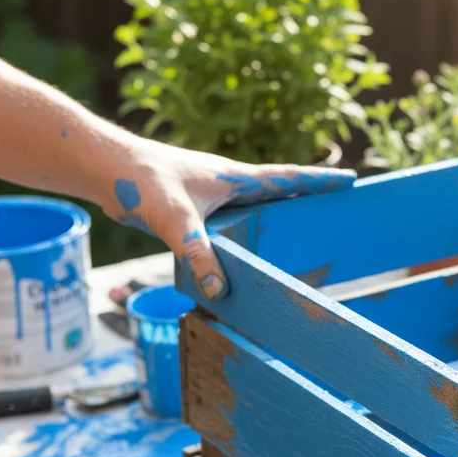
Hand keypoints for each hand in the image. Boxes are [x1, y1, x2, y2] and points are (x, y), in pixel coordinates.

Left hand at [101, 139, 355, 300]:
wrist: (106, 168)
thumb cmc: (141, 182)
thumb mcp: (174, 220)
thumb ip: (197, 253)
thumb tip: (220, 288)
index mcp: (234, 178)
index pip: (287, 178)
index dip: (319, 181)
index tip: (350, 181)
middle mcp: (227, 183)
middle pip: (277, 189)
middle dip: (306, 196)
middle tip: (334, 204)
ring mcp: (210, 194)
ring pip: (253, 206)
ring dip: (275, 215)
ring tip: (296, 233)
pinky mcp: (191, 207)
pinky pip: (230, 220)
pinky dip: (245, 230)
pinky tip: (242, 249)